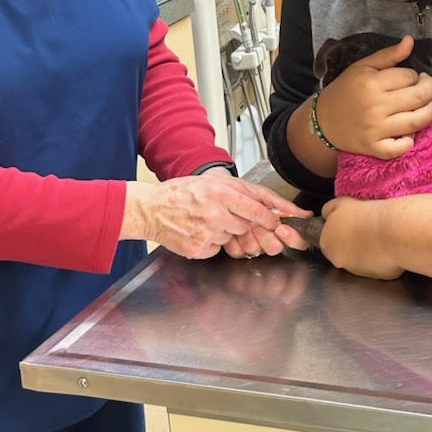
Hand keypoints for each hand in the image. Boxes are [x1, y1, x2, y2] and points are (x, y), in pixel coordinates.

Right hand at [121, 169, 309, 259]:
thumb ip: (244, 192)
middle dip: (243, 223)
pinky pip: (218, 249)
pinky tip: (200, 231)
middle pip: (248, 227)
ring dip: (227, 233)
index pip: (259, 210)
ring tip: (207, 221)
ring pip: (233, 239)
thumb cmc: (182, 193)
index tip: (280, 223)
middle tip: (228, 216)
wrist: (151, 208)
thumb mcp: (214, 182)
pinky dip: (213, 243)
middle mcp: (215, 213)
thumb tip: (274, 207)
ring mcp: (207, 233)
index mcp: (221, 193)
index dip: (272, 219)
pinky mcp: (199, 249)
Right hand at [314, 35, 431, 158]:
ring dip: (428, 112)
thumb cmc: (346, 90)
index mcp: (371, 83)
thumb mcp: (363, 67)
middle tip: (426, 87)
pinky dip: (410, 141)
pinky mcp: (374, 148)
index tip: (411, 78)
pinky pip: (402, 147)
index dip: (415, 76)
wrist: (323, 120)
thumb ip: (388, 55)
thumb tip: (410, 41)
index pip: (409, 76)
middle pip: (420, 97)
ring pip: (417, 121)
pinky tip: (408, 132)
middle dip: (429, 89)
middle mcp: (375, 106)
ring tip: (424, 106)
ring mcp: (375, 129)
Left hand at [319, 197, 403, 279]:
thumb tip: (327, 214)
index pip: (327, 240)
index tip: (351, 223)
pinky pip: (376, 266)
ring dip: (366, 250)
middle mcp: (339, 260)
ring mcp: (357, 271)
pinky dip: (380, 258)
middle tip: (365, 228)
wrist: (393, 231)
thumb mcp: (341, 202)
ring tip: (378, 235)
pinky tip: (387, 245)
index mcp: (327, 243)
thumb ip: (329, 210)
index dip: (339, 230)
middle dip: (352, 242)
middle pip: (342, 251)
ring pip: (359, 260)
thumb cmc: (368, 215)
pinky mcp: (375, 277)